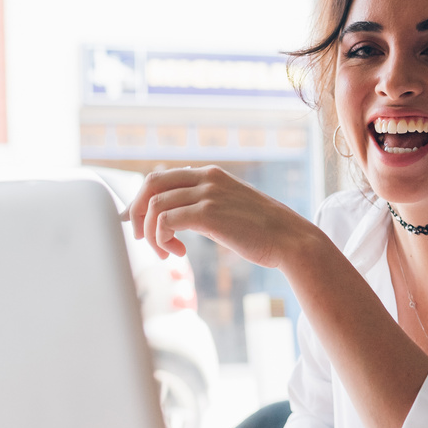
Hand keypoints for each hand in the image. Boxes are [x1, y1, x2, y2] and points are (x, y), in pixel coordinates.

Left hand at [123, 165, 310, 269]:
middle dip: (136, 212)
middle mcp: (206, 178)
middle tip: (141, 237)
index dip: (141, 200)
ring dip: (151, 233)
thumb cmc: (263, 232)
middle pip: (150, 184)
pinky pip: (166, 221)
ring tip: (164, 253)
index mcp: (210, 175)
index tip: (138, 223)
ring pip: (154, 205)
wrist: (291, 240)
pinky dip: (162, 239)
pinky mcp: (208, 214)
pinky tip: (177, 253)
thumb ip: (203, 207)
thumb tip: (175, 219)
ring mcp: (207, 194)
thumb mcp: (229, 210)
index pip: (161, 177)